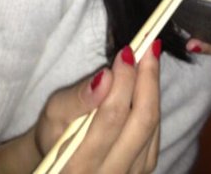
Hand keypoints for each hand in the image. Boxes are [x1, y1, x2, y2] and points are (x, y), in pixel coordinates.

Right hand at [36, 42, 160, 172]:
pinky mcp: (144, 169)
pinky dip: (153, 103)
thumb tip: (106, 77)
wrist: (63, 161)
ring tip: (149, 59)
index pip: (112, 117)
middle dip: (147, 79)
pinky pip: (156, 132)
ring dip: (153, 88)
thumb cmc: (55, 133)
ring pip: (152, 125)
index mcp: (79, 164)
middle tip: (147, 49)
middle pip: (141, 121)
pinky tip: (147, 83)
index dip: (124, 81)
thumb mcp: (54, 113)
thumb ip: (77, 99)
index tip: (127, 52)